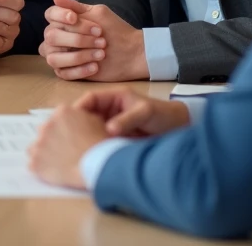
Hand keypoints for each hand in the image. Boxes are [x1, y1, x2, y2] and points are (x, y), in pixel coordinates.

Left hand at [26, 105, 108, 188]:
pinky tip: (53, 172)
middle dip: (53, 139)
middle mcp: (47, 125)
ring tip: (58, 162)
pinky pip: (33, 164)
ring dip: (45, 153)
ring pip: (37, 147)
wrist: (97, 165)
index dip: (64, 128)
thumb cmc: (100, 145)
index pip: (57, 118)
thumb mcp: (96, 122)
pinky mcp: (36, 161)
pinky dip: (41, 168)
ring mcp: (39, 144)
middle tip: (64, 150)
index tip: (69, 137)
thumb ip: (81, 118)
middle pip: (45, 130)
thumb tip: (77, 122)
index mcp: (62, 112)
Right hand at [41, 0, 147, 80]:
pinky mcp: (68, 72)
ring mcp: (61, 55)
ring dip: (79, 56)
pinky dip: (80, 70)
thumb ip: (75, 6)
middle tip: (100, 40)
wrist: (131, 52)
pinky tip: (96, 66)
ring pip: (54, 57)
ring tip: (101, 54)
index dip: (59, 16)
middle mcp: (58, 37)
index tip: (74, 18)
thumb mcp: (97, 13)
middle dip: (77, 38)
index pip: (50, 14)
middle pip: (51, 36)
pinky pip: (63, 73)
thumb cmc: (114, 30)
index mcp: (64, 21)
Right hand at [74, 89, 190, 136]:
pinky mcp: (117, 139)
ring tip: (81, 147)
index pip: (90, 99)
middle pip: (88, 115)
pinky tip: (94, 154)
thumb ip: (128, 119)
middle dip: (79, 124)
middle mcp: (111, 111)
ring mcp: (113, 125)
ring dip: (87, 137)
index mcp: (114, 98)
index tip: (71, 120)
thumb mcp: (145, 112)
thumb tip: (109, 129)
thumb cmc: (163, 114)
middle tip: (71, 137)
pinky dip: (97, 146)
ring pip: (93, 129)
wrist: (180, 129)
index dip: (79, 108)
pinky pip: (102, 141)